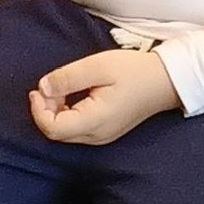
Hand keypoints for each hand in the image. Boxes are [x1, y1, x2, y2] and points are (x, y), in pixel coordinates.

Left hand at [28, 48, 179, 145]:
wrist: (165, 81)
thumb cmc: (133, 71)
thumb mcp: (98, 67)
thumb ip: (67, 78)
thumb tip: (42, 88)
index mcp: (95, 121)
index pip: (53, 129)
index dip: (38, 110)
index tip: (38, 89)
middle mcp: (97, 136)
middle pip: (56, 133)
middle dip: (44, 110)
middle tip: (48, 85)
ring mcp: (102, 137)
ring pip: (65, 133)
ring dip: (54, 112)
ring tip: (61, 88)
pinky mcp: (104, 132)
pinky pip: (76, 129)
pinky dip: (66, 114)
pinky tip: (71, 96)